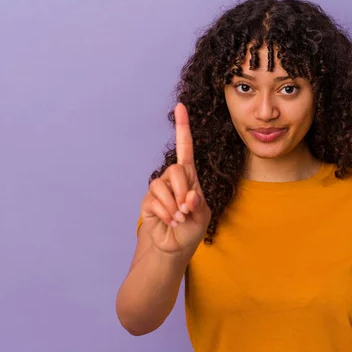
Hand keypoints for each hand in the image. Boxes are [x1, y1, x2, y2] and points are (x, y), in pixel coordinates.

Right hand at [140, 103, 210, 256]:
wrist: (177, 245)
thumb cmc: (192, 226)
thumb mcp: (202, 214)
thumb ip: (198, 203)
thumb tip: (189, 196)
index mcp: (189, 176)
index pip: (185, 147)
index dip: (183, 127)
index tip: (181, 106)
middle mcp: (172, 178)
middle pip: (176, 170)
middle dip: (183, 191)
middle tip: (187, 210)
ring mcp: (159, 189)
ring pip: (163, 185)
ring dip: (174, 205)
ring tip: (179, 218)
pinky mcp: (148, 201)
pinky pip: (156, 201)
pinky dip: (167, 213)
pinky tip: (171, 221)